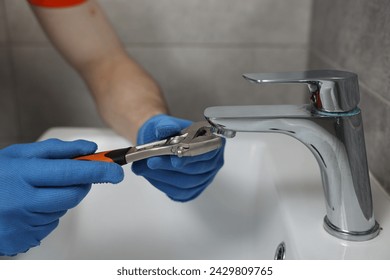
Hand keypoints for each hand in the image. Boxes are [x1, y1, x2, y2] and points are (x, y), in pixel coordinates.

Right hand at [0, 139, 122, 255]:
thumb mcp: (20, 154)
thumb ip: (57, 150)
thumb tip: (89, 149)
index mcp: (24, 174)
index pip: (73, 171)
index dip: (99, 170)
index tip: (116, 171)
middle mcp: (23, 201)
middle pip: (73, 194)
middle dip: (80, 184)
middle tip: (72, 176)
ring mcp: (23, 223)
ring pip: (63, 209)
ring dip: (59, 199)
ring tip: (36, 191)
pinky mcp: (24, 238)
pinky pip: (50, 224)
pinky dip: (47, 214)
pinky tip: (30, 207)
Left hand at [132, 114, 224, 201]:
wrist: (159, 140)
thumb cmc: (168, 131)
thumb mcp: (166, 123)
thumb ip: (166, 126)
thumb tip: (164, 129)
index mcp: (214, 142)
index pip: (208, 153)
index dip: (191, 158)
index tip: (174, 160)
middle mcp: (213, 162)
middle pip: (195, 170)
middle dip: (170, 167)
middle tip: (151, 162)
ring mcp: (204, 178)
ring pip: (186, 183)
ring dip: (163, 176)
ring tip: (145, 167)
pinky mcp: (192, 191)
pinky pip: (179, 192)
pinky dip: (162, 184)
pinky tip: (151, 175)